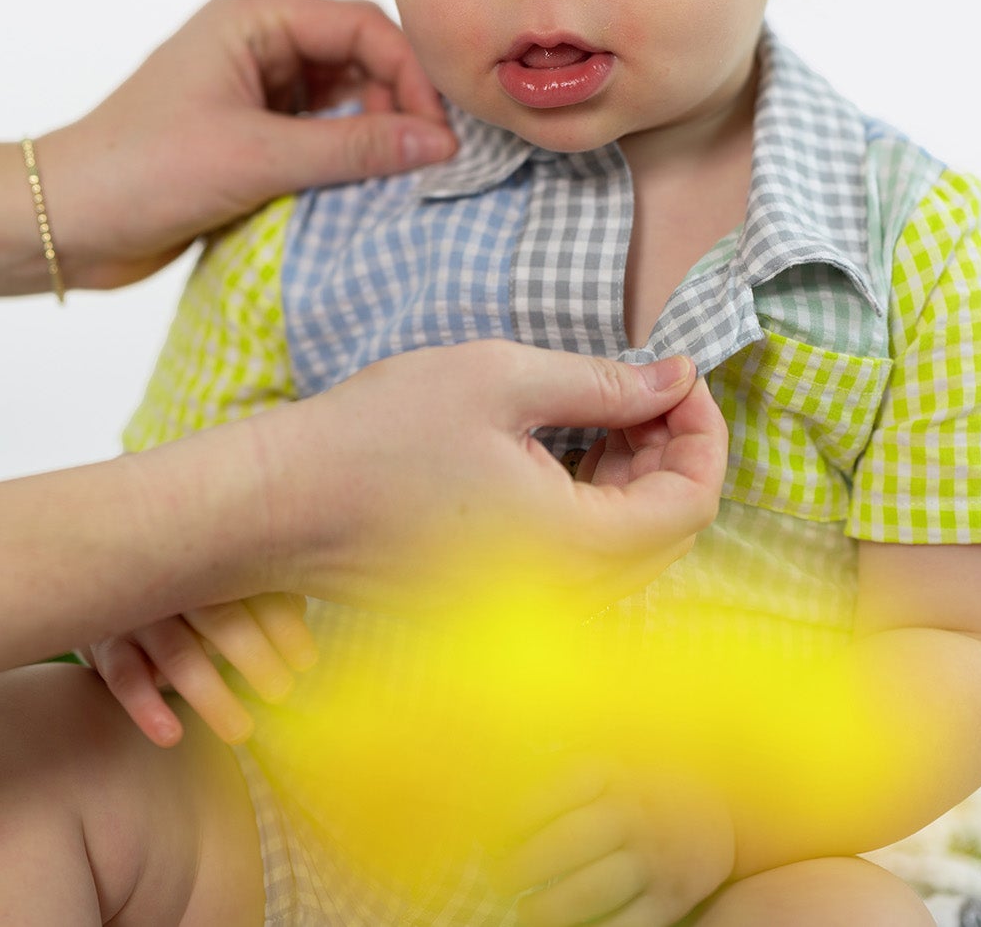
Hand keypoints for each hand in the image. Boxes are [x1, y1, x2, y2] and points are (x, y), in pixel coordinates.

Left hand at [36, 0, 455, 288]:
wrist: (63, 225)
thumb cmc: (141, 173)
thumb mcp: (257, 157)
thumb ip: (353, 147)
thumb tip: (439, 143)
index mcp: (250, 22)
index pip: (359, 24)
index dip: (407, 73)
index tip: (437, 130)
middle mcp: (254, 48)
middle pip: (356, 60)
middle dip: (394, 105)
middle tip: (424, 161)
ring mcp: (250, 95)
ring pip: (339, 102)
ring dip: (370, 137)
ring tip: (395, 181)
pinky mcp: (246, 139)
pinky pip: (316, 139)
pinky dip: (343, 162)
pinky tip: (361, 193)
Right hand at [83, 593, 315, 746]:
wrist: (112, 584)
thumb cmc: (194, 592)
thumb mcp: (228, 584)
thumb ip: (266, 593)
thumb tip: (303, 611)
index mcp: (213, 562)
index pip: (255, 590)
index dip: (283, 625)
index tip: (306, 662)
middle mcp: (176, 583)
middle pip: (220, 618)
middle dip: (254, 656)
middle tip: (281, 692)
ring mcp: (138, 613)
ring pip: (178, 653)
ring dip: (211, 694)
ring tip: (241, 732)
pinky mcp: (108, 646)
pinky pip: (125, 677)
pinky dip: (147, 707)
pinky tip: (172, 736)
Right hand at [250, 341, 728, 611]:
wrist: (277, 505)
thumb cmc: (377, 435)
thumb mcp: (501, 378)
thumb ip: (604, 382)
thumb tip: (678, 377)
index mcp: (574, 546)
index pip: (693, 504)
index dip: (703, 431)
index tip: (680, 372)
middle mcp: (562, 596)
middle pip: (668, 532)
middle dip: (672, 450)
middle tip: (642, 382)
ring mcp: (527, 607)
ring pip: (626, 549)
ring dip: (634, 476)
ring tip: (605, 409)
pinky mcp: (496, 602)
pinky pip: (579, 560)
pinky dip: (592, 503)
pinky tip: (563, 450)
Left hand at [489, 754, 734, 926]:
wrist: (722, 811)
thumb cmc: (643, 788)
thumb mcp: (610, 766)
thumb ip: (566, 781)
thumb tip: (501, 808)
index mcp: (614, 774)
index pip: (558, 790)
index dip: (520, 815)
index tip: (496, 835)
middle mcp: (633, 813)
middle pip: (572, 840)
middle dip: (527, 865)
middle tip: (501, 880)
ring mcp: (653, 858)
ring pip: (596, 889)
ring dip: (553, 908)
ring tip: (525, 915)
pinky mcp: (670, 899)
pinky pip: (628, 925)